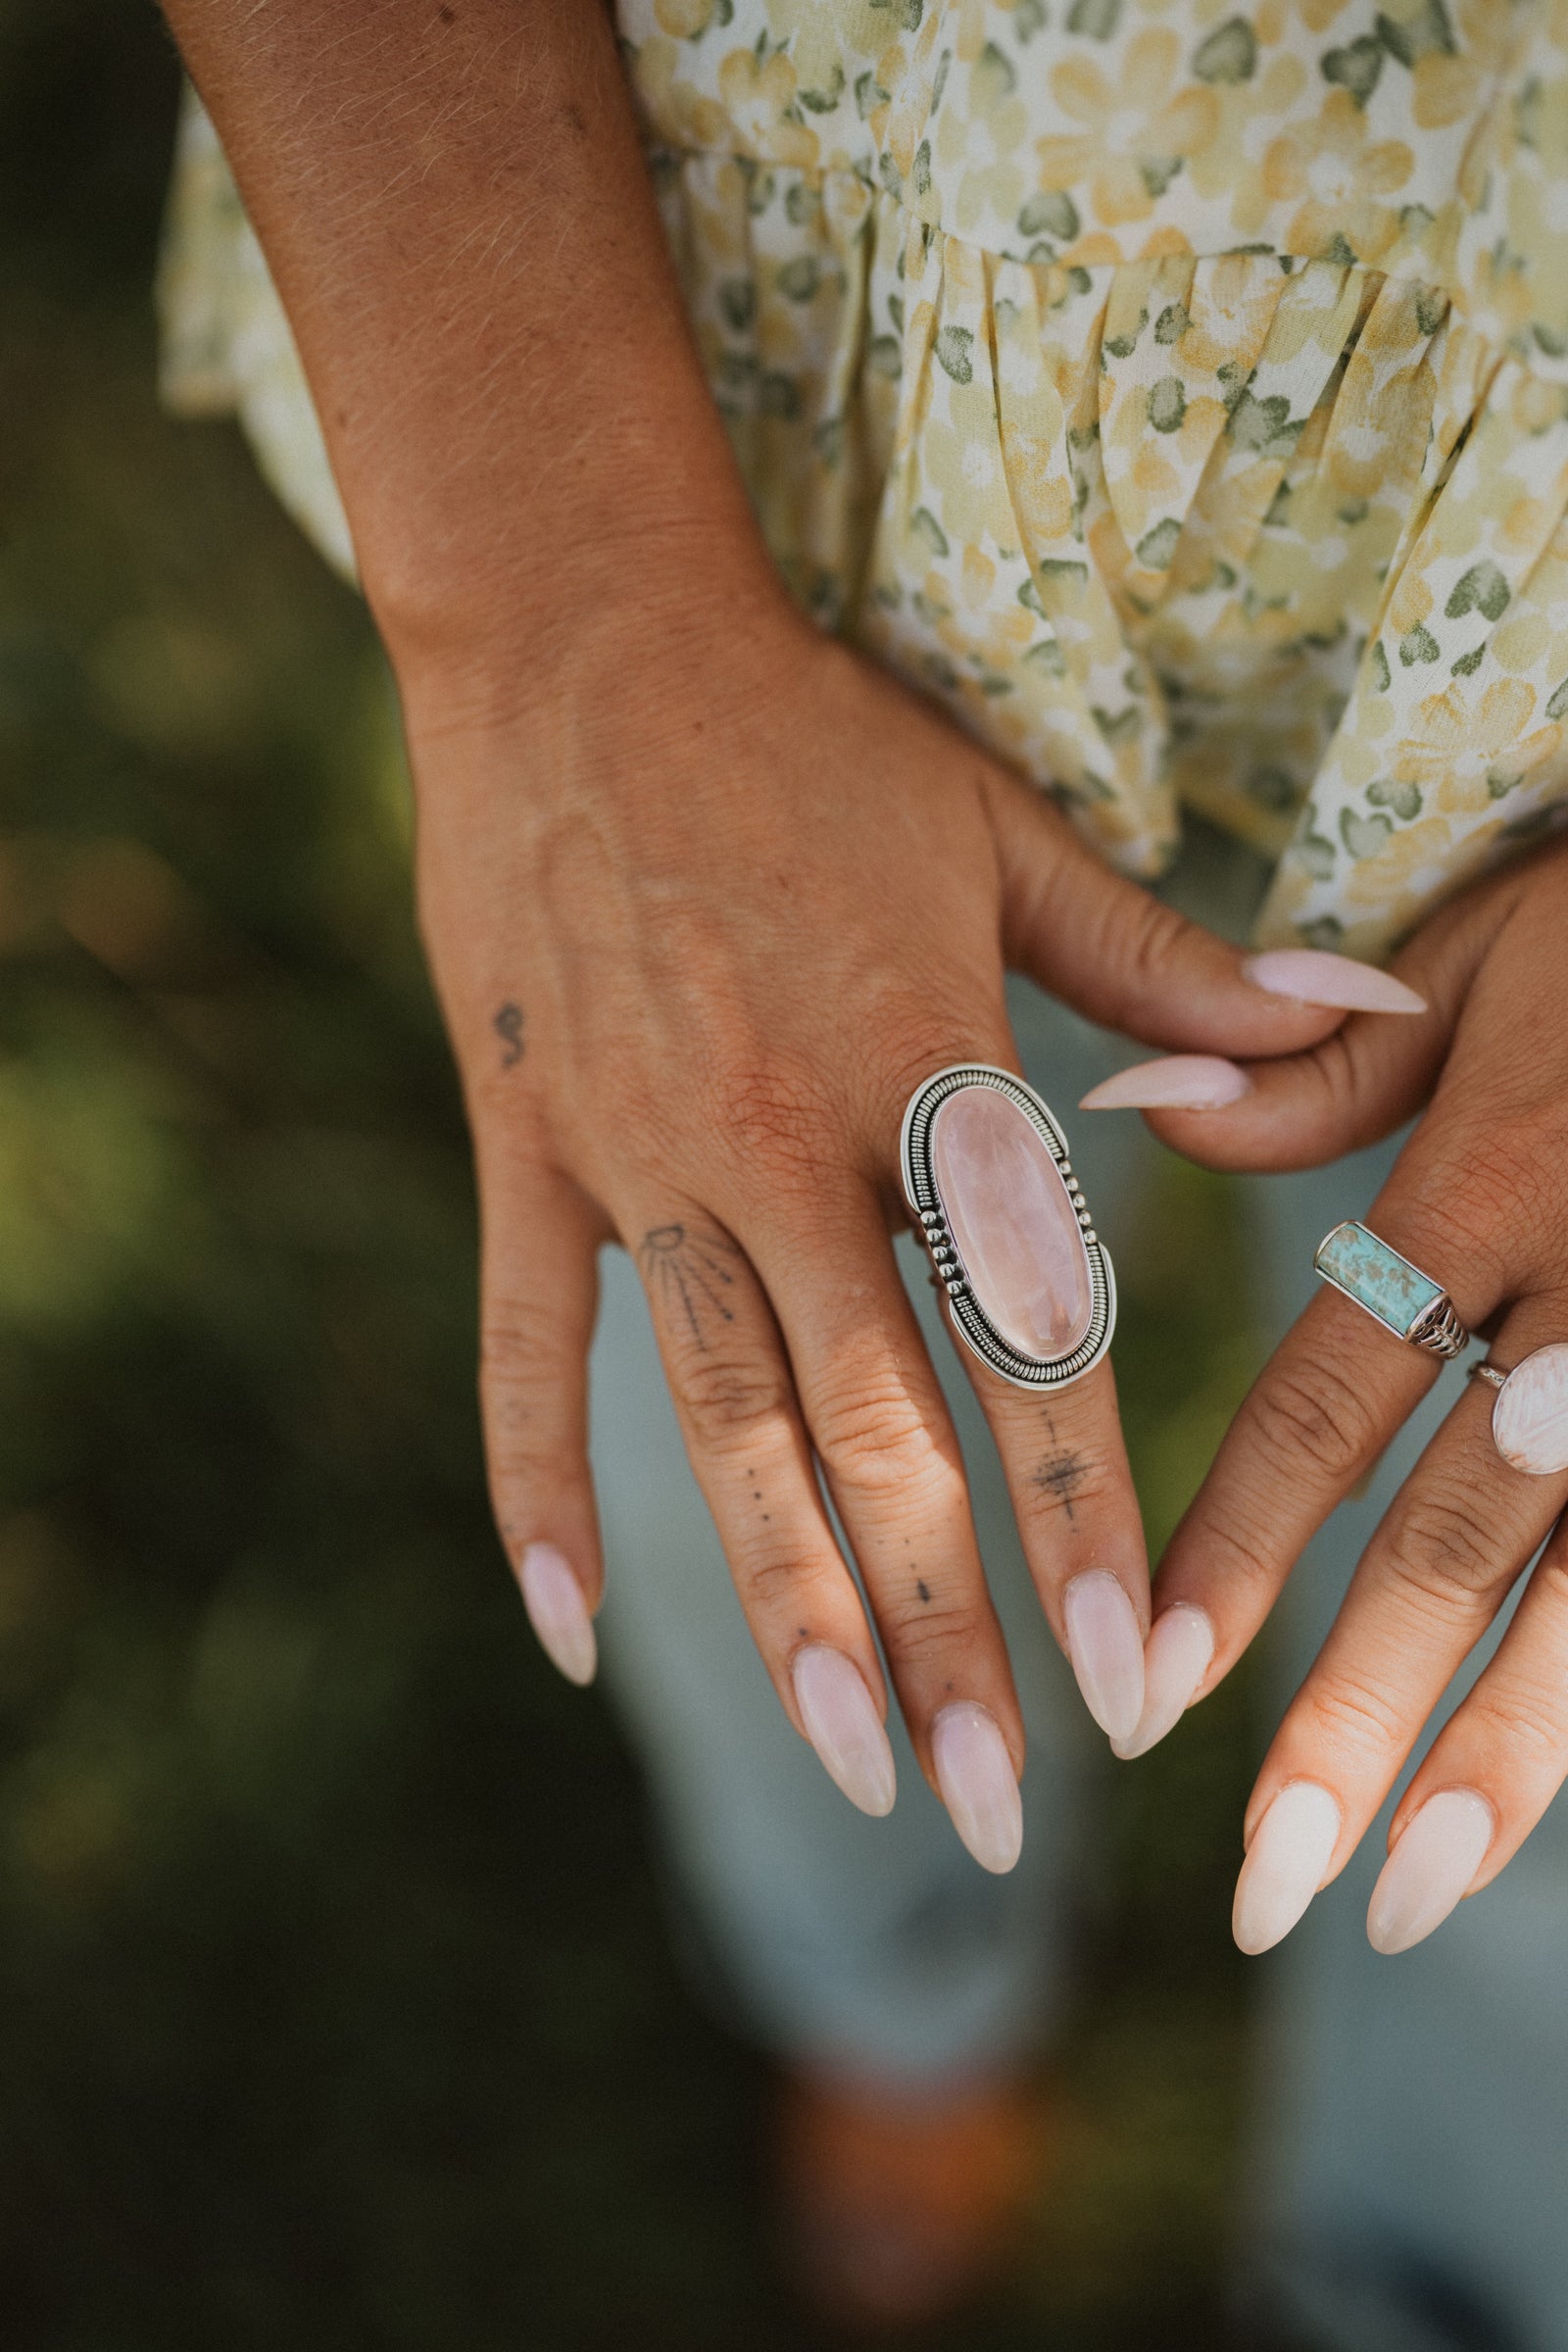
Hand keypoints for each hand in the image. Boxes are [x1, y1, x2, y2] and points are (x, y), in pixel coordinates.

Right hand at [404, 569, 1350, 1867]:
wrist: (579, 640)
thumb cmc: (815, 739)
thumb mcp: (1006, 833)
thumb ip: (1178, 961)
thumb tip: (1359, 1008)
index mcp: (922, 1065)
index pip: (1023, 1333)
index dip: (1082, 1513)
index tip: (1132, 1680)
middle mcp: (777, 1135)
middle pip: (873, 1424)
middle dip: (941, 1623)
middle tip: (992, 1805)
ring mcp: (635, 1153)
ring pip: (714, 1420)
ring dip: (781, 1603)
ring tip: (847, 1761)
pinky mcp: (522, 1149)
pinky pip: (522, 1346)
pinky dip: (535, 1491)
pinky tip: (565, 1639)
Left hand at [1100, 842, 1567, 1948]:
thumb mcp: (1475, 954)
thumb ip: (1313, 1065)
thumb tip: (1133, 1114)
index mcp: (1499, 1174)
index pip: (1335, 1392)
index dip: (1243, 1543)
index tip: (1155, 1681)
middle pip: (1466, 1529)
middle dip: (1365, 1709)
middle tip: (1274, 1876)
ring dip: (1512, 1749)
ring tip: (1415, 1891)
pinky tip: (1549, 1792)